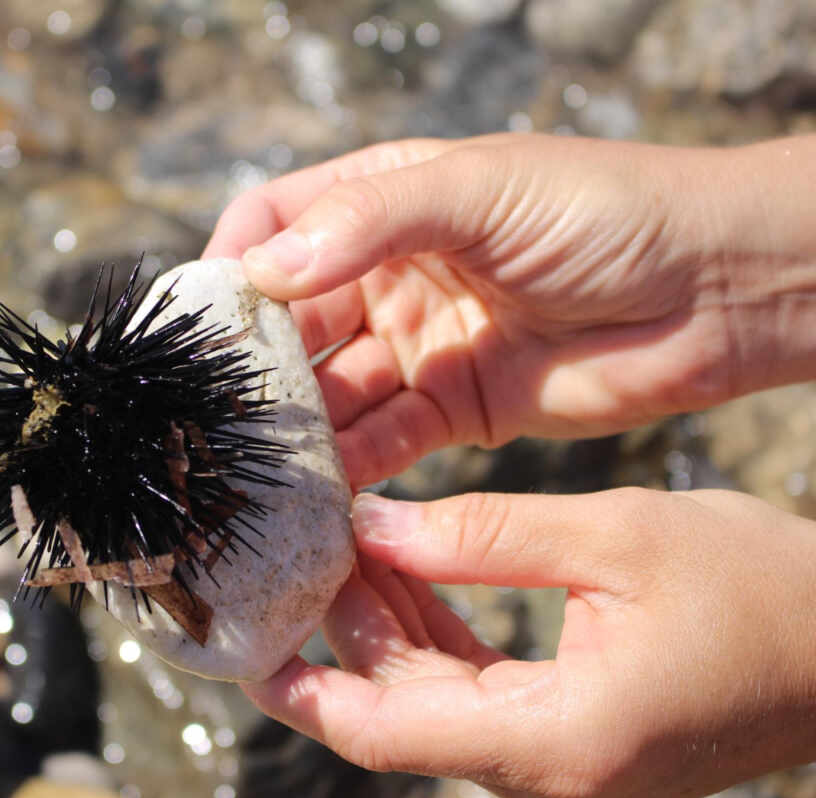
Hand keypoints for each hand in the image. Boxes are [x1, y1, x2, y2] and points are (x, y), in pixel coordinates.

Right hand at [204, 134, 815, 487]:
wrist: (718, 288)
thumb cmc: (606, 210)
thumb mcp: (480, 190)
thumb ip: (368, 224)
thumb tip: (263, 270)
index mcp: (388, 199)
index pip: (276, 221)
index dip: (232, 262)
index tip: (199, 317)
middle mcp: (391, 271)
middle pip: (294, 317)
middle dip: (257, 360)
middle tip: (220, 410)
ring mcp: (421, 343)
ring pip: (334, 386)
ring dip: (300, 422)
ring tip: (262, 459)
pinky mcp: (457, 409)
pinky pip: (385, 439)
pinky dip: (353, 464)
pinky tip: (325, 487)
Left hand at [242, 488, 815, 797]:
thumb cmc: (758, 590)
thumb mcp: (614, 538)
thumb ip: (483, 535)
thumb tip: (375, 528)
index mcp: (556, 742)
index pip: (386, 730)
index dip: (304, 691)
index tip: (242, 648)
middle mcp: (550, 773)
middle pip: (400, 711)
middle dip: (342, 634)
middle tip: (297, 552)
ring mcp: (563, 761)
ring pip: (434, 700)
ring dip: (387, 628)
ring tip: (349, 547)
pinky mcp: (576, 735)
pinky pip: (478, 692)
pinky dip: (436, 635)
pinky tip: (410, 572)